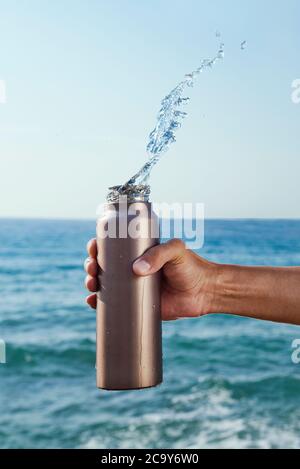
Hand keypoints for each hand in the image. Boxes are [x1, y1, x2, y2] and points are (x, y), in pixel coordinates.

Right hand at [84, 238, 217, 320]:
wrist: (205, 292)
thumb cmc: (192, 267)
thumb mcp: (176, 250)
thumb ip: (159, 254)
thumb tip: (136, 269)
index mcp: (139, 252)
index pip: (113, 246)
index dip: (99, 246)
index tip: (93, 247)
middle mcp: (133, 268)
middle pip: (104, 265)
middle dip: (91, 265)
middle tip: (92, 268)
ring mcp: (134, 287)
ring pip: (105, 284)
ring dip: (92, 283)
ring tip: (92, 285)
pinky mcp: (137, 306)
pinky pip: (115, 305)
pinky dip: (100, 304)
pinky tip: (92, 302)